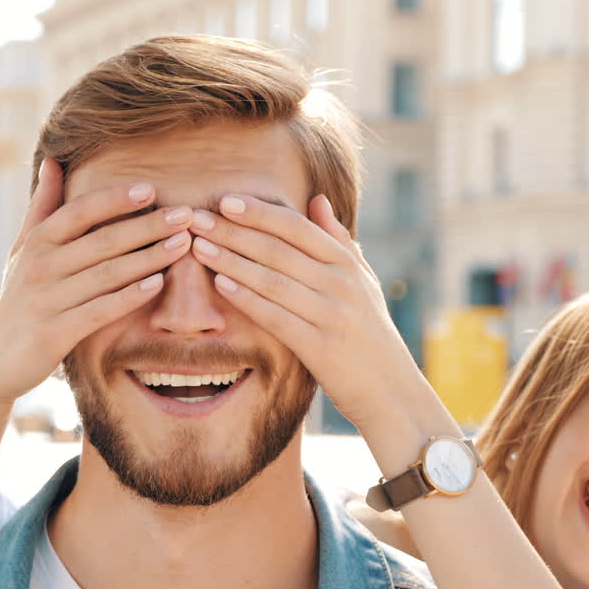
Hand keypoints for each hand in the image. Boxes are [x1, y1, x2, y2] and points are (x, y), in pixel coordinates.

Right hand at [0, 158, 195, 404]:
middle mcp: (40, 266)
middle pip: (102, 240)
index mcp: (36, 242)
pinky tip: (157, 284)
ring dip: (149, 258)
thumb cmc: (19, 297)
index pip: (80, 211)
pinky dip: (129, 296)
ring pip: (107, 274)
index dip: (115, 199)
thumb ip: (42, 206)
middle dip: (148, 226)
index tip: (151, 189)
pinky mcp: (55, 333)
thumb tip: (52, 160)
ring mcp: (47, 300)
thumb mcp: (23, 249)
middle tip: (186, 215)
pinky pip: (100, 310)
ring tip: (183, 244)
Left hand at [187, 194, 425, 429]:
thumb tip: (317, 199)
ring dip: (231, 261)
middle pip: (277, 250)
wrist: (391, 390)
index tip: (226, 200)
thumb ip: (338, 240)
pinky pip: (276, 317)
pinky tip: (221, 284)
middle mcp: (341, 284)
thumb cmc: (369, 332)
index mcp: (347, 263)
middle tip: (197, 219)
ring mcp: (332, 315)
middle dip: (233, 232)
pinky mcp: (320, 347)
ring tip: (199, 247)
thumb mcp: (363, 281)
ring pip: (271, 280)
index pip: (297, 227)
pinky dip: (247, 299)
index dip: (259, 212)